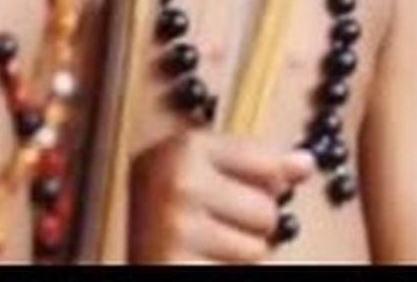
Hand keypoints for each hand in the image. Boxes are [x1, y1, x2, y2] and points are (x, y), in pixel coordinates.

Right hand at [128, 132, 314, 263]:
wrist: (110, 247)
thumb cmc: (165, 206)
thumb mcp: (202, 170)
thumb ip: (257, 162)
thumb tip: (306, 164)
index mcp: (185, 148)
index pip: (272, 165)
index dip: (266, 183)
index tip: (237, 188)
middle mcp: (179, 182)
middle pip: (268, 210)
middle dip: (250, 222)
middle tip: (212, 222)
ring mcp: (177, 227)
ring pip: (257, 248)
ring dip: (238, 252)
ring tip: (203, 243)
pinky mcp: (175, 265)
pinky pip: (237, 271)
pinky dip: (223, 269)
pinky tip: (198, 258)